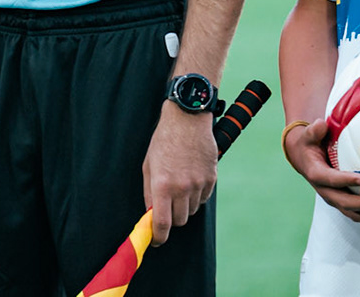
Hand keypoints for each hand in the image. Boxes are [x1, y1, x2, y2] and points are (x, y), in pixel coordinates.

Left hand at [143, 104, 217, 244]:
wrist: (187, 120)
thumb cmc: (163, 140)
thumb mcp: (148, 165)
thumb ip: (149, 192)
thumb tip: (150, 214)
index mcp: (162, 184)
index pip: (162, 223)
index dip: (158, 236)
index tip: (156, 240)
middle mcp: (182, 188)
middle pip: (180, 220)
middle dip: (172, 218)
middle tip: (167, 207)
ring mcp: (198, 184)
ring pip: (192, 210)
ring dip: (184, 205)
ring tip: (179, 185)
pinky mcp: (211, 179)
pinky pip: (203, 198)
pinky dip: (196, 195)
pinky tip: (190, 179)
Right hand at [283, 118, 359, 228]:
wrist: (303, 158)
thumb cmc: (309, 145)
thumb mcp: (308, 135)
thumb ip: (314, 130)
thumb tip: (321, 124)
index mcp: (316, 174)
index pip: (330, 179)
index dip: (346, 181)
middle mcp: (325, 191)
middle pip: (344, 202)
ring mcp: (335, 199)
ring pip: (353, 214)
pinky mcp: (343, 203)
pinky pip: (359, 215)